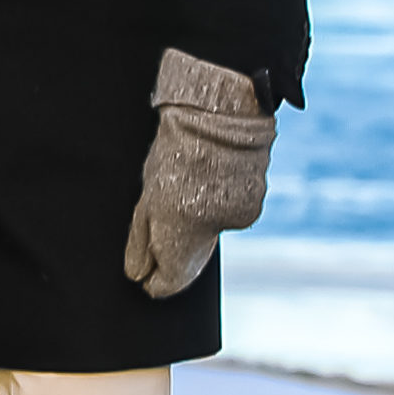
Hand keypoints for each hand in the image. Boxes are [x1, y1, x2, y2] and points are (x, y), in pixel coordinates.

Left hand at [122, 48, 272, 298]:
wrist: (219, 113)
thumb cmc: (174, 151)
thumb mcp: (145, 194)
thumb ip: (142, 239)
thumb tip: (137, 274)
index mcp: (180, 226)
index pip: (171, 277)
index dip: (157, 281)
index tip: (145, 280)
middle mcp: (214, 227)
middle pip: (192, 255)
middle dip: (176, 246)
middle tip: (163, 217)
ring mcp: (240, 215)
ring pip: (212, 232)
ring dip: (199, 220)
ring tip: (190, 188)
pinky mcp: (256, 203)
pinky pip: (232, 215)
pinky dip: (220, 206)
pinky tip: (212, 182)